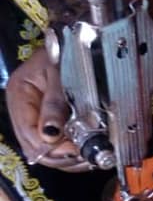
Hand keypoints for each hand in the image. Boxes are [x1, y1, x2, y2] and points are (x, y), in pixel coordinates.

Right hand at [5, 47, 88, 170]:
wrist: (74, 42)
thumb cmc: (66, 52)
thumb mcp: (61, 74)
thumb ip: (55, 103)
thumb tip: (50, 135)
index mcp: (19, 93)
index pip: (28, 132)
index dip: (51, 146)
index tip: (75, 149)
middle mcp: (21, 109)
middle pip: (33, 146)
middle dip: (59, 155)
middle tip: (83, 156)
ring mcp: (33, 117)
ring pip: (43, 150)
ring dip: (64, 158)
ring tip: (86, 157)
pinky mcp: (46, 122)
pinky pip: (52, 146)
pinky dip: (67, 152)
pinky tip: (82, 153)